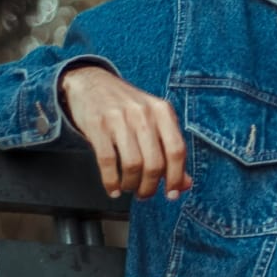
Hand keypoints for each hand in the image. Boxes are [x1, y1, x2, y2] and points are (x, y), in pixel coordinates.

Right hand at [59, 65, 192, 199]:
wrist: (91, 82)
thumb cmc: (127, 107)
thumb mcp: (154, 120)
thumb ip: (170, 150)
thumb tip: (185, 184)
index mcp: (163, 111)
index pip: (177, 150)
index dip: (176, 177)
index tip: (172, 194)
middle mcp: (144, 113)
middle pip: (155, 162)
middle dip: (150, 186)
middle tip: (145, 193)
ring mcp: (119, 118)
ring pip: (133, 165)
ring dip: (132, 185)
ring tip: (129, 188)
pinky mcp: (97, 125)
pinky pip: (107, 161)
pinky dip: (111, 181)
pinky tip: (113, 188)